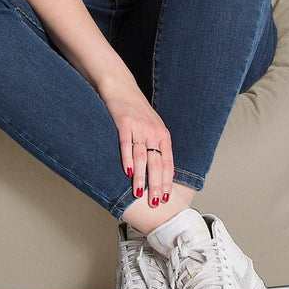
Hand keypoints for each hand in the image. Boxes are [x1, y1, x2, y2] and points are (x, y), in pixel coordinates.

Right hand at [103, 88, 174, 208]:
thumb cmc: (136, 109)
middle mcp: (153, 131)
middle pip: (157, 162)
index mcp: (162, 134)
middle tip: (155, 202)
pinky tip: (127, 172)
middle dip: (156, 184)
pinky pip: (126, 144)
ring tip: (139, 194)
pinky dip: (127, 159)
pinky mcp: (124, 122)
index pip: (167, 162)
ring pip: (142, 156)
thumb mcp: (151, 126)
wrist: (121, 86)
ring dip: (141, 177)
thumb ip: (155, 145)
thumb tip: (158, 171)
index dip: (167, 181)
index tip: (166, 198)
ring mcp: (139, 127)